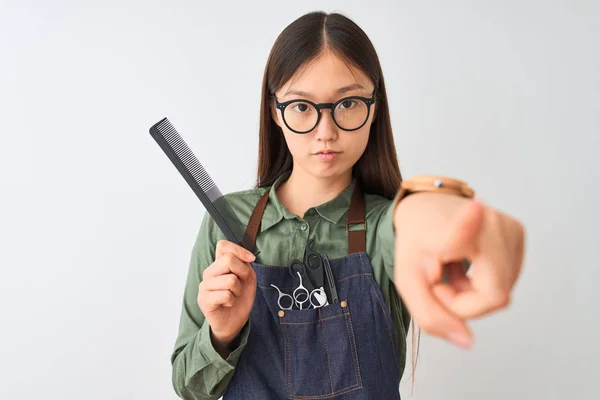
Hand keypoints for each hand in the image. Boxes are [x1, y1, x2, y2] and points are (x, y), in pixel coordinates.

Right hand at [198, 240, 256, 355]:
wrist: (234, 321)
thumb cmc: (240, 298)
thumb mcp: (247, 278)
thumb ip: (245, 265)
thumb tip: (246, 258)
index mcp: (219, 264)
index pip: (223, 245)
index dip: (239, 250)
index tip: (250, 259)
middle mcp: (209, 272)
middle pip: (228, 259)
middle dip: (243, 272)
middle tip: (242, 283)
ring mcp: (204, 286)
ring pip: (230, 279)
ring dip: (238, 290)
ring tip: (233, 296)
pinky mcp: (204, 300)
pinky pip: (225, 295)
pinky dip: (232, 300)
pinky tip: (227, 304)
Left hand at [393, 192, 524, 347]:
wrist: (426, 207)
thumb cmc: (416, 242)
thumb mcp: (409, 281)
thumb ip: (430, 316)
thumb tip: (468, 342)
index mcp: (454, 228)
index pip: (463, 235)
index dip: (468, 225)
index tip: (475, 207)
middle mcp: (489, 223)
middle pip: (492, 296)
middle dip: (461, 302)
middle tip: (438, 283)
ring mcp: (510, 226)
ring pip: (501, 291)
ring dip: (471, 293)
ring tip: (450, 269)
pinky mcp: (519, 232)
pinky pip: (506, 279)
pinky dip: (483, 282)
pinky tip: (465, 263)